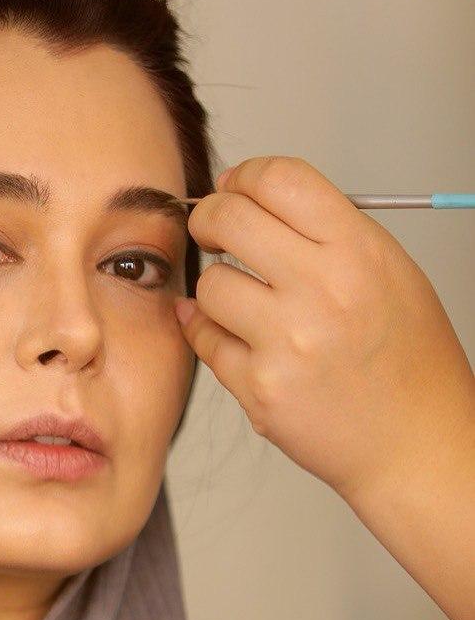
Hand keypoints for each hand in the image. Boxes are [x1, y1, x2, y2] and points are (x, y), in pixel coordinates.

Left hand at [176, 155, 474, 505]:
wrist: (414, 443)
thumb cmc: (406, 359)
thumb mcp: (388, 272)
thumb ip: (325, 232)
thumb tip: (250, 196)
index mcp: (359, 251)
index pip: (278, 179)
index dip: (243, 176)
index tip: (233, 188)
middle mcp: (323, 291)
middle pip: (229, 219)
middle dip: (209, 219)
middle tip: (212, 231)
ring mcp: (288, 342)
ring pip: (209, 284)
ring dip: (215, 288)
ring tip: (241, 302)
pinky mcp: (260, 388)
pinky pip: (205, 341)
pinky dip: (209, 334)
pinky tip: (231, 336)